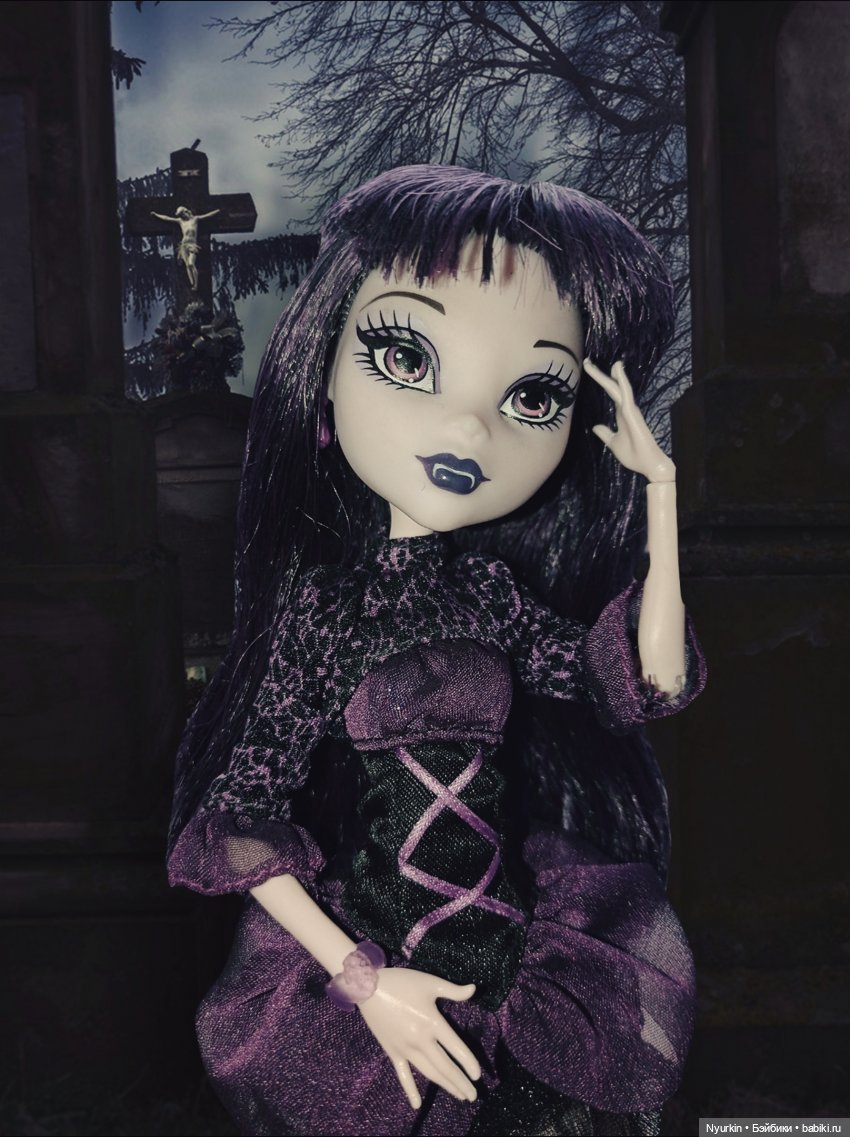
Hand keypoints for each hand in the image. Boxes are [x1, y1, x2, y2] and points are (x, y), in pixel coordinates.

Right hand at [358, 966, 479, 1109]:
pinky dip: (410, 1090)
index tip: (478, 1075)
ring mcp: (406, 1049)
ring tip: (459, 1095)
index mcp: (432, 1023)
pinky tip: (417, 1104)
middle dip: (460, 1082)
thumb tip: (474, 989)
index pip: (456, 1048)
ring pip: (429, 1072)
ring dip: (445, 1085)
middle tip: (473, 1095)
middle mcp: (421, 1040)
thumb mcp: (430, 983)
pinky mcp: (392, 1052)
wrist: (369, 987)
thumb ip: (453, 990)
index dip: (469, 1063)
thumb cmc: (403, 983)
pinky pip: (403, 1075)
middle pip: (445, 1066)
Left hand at [584, 359, 674, 482]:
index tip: (588, 368)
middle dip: (600, 375)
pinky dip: (622, 382)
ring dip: (614, 374)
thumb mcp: (613, 443)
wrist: (648, 465)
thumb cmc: (634, 455)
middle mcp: (626, 409)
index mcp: (621, 414)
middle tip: (587, 361)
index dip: (600, 380)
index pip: (610, 392)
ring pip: (619, 388)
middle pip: (612, 387)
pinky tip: (618, 371)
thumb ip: (605, 433)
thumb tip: (595, 426)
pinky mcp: (633, 414)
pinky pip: (626, 395)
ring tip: (611, 360)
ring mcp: (630, 410)